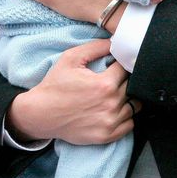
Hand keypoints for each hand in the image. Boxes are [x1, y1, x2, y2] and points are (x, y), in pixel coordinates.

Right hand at [7, 38, 134, 144]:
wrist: (41, 114)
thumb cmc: (55, 85)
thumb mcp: (70, 58)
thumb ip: (95, 47)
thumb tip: (115, 42)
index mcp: (104, 84)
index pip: (126, 69)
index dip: (120, 64)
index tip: (113, 66)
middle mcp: (111, 104)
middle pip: (132, 86)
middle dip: (124, 80)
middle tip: (110, 80)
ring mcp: (110, 122)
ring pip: (134, 106)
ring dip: (127, 99)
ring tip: (112, 95)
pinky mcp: (107, 135)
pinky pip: (129, 124)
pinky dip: (126, 117)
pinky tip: (113, 110)